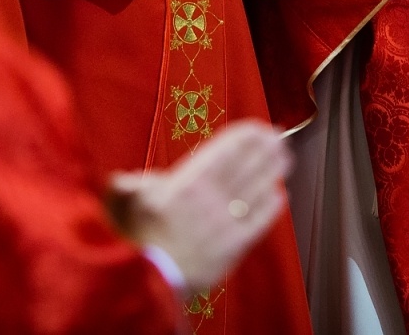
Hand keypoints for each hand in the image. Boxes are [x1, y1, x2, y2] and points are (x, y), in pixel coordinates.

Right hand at [110, 120, 291, 294]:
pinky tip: (279, 196)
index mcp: (188, 182)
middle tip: (278, 136)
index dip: (242, 138)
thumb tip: (128, 180)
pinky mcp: (233, 247)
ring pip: (256, 190)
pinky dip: (270, 209)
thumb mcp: (123, 202)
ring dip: (272, 172)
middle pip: (245, 168)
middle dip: (263, 150)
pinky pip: (257, 223)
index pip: (223, 152)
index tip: (256, 127)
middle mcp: (212, 198)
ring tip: (285, 157)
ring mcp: (225, 222)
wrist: (147, 280)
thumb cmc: (133, 238)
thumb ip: (130, 186)